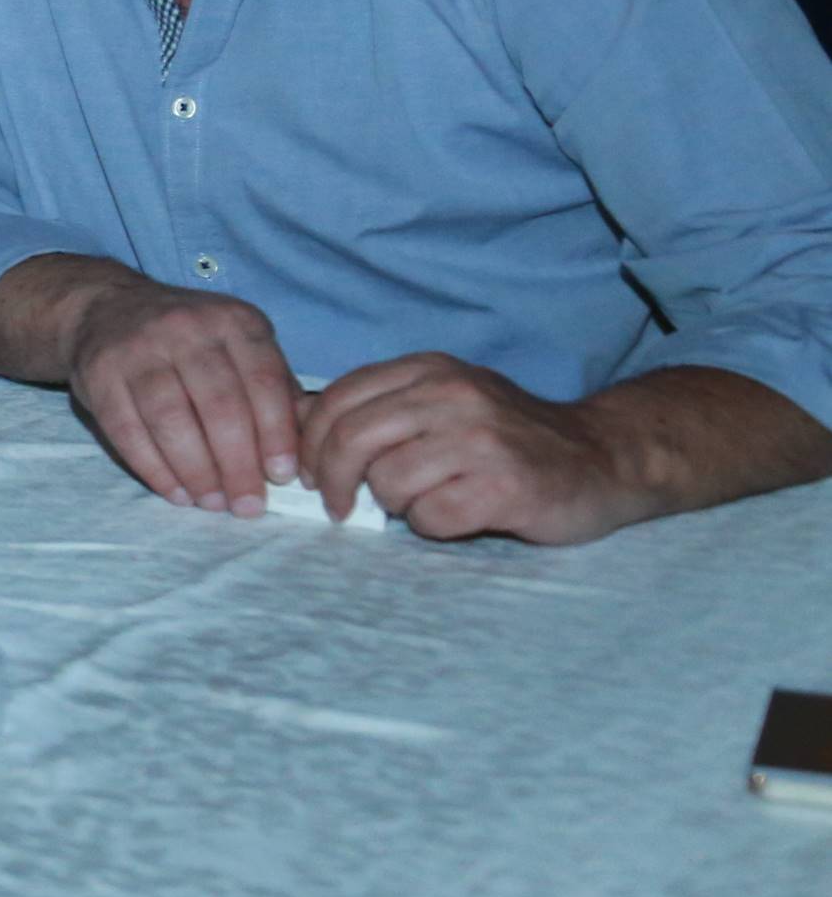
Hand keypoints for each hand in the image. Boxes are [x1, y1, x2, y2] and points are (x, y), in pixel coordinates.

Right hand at [59, 273, 304, 514]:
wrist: (105, 309)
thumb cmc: (189, 342)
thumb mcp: (239, 346)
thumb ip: (275, 389)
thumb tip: (309, 448)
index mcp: (233, 321)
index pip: (263, 381)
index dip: (276, 434)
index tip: (282, 477)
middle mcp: (186, 328)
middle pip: (218, 406)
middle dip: (237, 465)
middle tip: (247, 506)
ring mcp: (138, 349)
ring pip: (172, 421)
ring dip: (196, 472)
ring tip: (212, 502)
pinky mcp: (99, 374)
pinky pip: (128, 430)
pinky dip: (154, 469)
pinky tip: (175, 493)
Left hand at [298, 354, 663, 541]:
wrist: (603, 458)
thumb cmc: (508, 438)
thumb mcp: (442, 402)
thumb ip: (380, 408)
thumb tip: (294, 424)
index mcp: (428, 370)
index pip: (337, 399)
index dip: (309, 443)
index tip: (311, 475)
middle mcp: (452, 395)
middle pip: (350, 439)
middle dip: (332, 481)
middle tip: (337, 507)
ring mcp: (480, 438)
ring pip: (388, 482)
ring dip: (396, 505)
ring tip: (428, 500)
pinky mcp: (504, 485)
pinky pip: (431, 517)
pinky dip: (434, 526)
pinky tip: (462, 514)